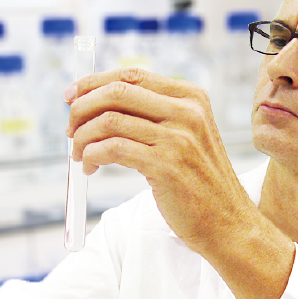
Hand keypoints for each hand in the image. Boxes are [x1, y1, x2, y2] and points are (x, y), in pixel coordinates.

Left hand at [66, 68, 253, 252]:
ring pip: (109, 121)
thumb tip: (99, 104)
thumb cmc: (199, 182)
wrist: (227, 222)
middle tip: (69, 129)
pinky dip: (92, 156)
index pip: (131, 75)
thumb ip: (155, 115)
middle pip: (116, 92)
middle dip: (82, 108)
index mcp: (191, 97)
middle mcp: (187, 112)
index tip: (71, 96)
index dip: (94, 83)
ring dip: (83, 138)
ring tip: (80, 155)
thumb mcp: (187, 136)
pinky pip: (112, 149)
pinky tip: (91, 167)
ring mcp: (177, 138)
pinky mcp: (166, 166)